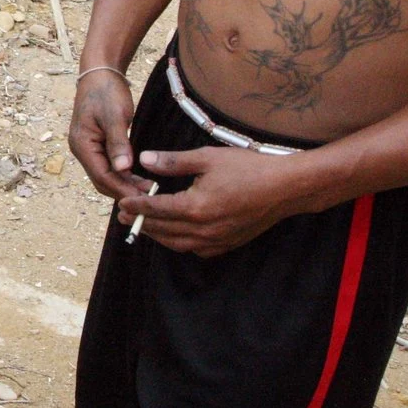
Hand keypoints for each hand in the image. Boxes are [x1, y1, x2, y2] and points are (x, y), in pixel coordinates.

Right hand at [68, 71, 141, 200]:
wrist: (99, 73)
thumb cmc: (106, 91)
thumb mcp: (114, 116)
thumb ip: (118, 143)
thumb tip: (123, 169)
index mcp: (82, 145)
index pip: (102, 176)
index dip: (122, 188)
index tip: (143, 197)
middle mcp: (81, 151)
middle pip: (102, 181)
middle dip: (124, 191)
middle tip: (150, 199)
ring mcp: (88, 149)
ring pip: (105, 176)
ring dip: (124, 185)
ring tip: (148, 191)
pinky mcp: (97, 146)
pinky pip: (108, 167)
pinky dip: (123, 175)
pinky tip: (138, 179)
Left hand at [127, 146, 314, 256]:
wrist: (286, 188)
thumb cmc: (248, 168)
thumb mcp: (207, 158)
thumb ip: (173, 162)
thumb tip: (145, 160)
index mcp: (195, 207)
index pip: (156, 210)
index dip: (136, 206)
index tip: (120, 203)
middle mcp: (203, 230)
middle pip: (163, 230)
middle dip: (141, 223)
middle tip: (122, 216)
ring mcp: (216, 240)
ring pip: (177, 244)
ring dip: (158, 236)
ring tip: (143, 226)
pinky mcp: (228, 244)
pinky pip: (196, 249)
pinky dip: (180, 243)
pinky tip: (175, 235)